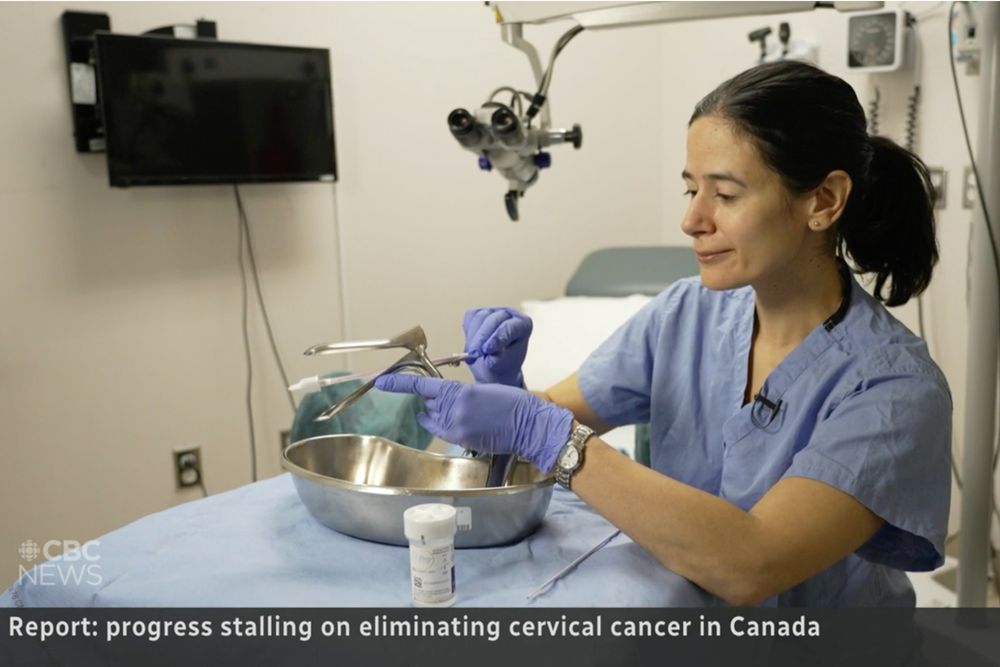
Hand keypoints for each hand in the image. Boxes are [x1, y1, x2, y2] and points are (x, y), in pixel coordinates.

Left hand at [374, 373, 572, 473]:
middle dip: (434, 401)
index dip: (399, 384)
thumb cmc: (511, 402)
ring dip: (440, 414)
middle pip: (428, 404)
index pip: (421, 386)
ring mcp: (457, 428)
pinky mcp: (463, 440)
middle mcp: (453, 410)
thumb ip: (458, 393)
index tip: (382, 382)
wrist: (528, 423)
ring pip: (433, 418)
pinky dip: (444, 425)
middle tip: (456, 400)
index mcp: (458, 391)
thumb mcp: (481, 389)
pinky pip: (442, 430)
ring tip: (467, 412)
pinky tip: (460, 422)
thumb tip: (440, 399)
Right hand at [463, 307, 532, 386]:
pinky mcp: (480, 312)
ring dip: (473, 337)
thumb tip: (485, 348)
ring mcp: (494, 311)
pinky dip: (468, 332)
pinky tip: (472, 344)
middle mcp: (510, 315)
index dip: (497, 338)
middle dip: (481, 338)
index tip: (487, 350)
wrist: (494, 368)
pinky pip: (470, 318)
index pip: (509, 327)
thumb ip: (496, 357)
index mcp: (524, 325)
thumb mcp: (500, 366)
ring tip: (472, 355)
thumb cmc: (502, 366)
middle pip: (493, 319)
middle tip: (474, 354)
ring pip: (479, 317)